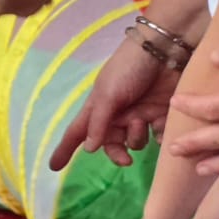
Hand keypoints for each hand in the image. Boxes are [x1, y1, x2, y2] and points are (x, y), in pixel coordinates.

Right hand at [49, 35, 180, 169]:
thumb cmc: (128, 68)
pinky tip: (160, 124)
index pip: (77, 132)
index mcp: (98, 108)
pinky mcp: (161, 114)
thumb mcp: (108, 95)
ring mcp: (140, 115)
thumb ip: (99, 123)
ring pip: (136, 143)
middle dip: (116, 153)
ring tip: (142, 120)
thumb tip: (88, 150)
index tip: (53, 167)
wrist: (164, 51)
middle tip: (125, 160)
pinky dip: (160, 135)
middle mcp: (117, 115)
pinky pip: (158, 136)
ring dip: (138, 137)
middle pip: (110, 144)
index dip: (65, 149)